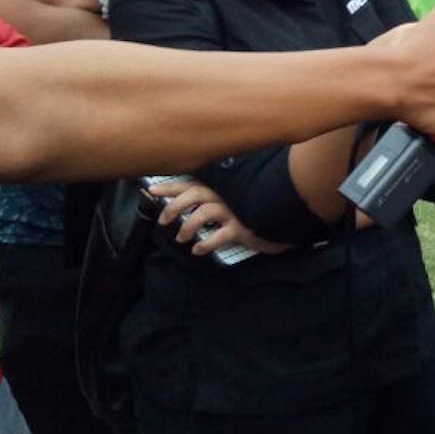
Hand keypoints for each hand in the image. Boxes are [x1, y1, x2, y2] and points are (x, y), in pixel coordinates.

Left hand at [150, 177, 289, 256]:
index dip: (171, 186)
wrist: (284, 222)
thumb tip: (191, 206)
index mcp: (222, 188)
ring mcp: (236, 211)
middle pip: (195, 194)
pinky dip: (206, 243)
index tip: (150, 190)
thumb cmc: (257, 212)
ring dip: (188, 226)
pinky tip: (198, 250)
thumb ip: (217, 200)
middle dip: (175, 206)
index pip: (192, 183)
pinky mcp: (244, 228)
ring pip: (205, 212)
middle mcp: (226, 196)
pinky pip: (221, 235)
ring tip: (182, 238)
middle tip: (164, 221)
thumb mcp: (235, 202)